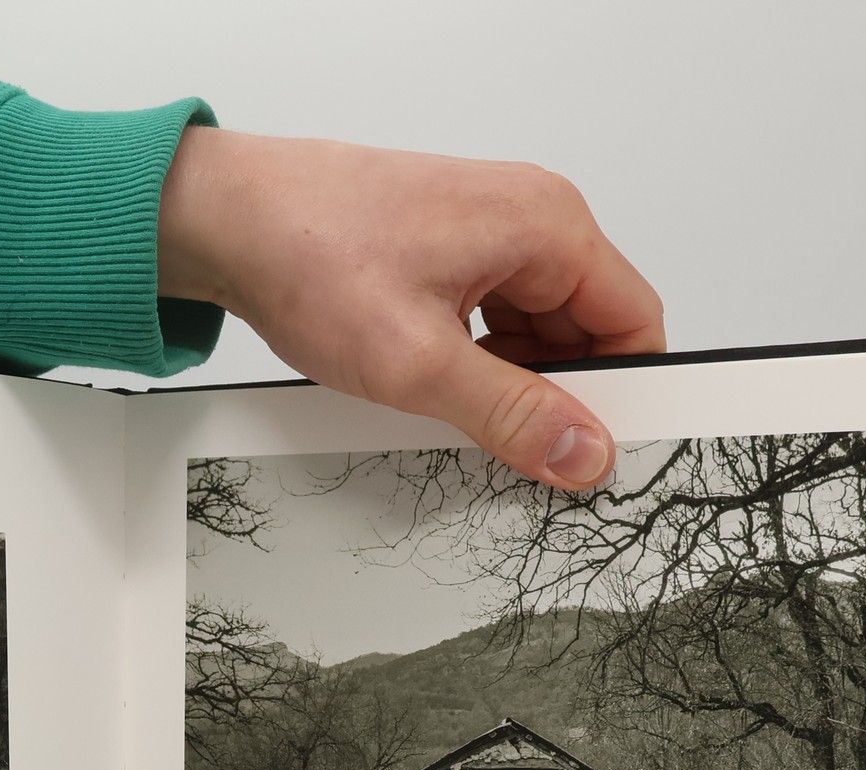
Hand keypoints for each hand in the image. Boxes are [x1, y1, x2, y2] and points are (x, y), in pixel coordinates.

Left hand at [158, 127, 664, 487]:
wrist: (231, 221)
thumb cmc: (312, 258)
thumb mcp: (421, 364)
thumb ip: (513, 415)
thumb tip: (584, 452)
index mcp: (547, 226)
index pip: (634, 322)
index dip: (623, 397)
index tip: (592, 456)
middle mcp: (529, 219)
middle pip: (589, 331)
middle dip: (558, 396)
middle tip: (513, 451)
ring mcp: (489, 235)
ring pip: (539, 333)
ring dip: (511, 384)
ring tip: (452, 408)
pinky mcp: (451, 254)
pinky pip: (495, 322)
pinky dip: (478, 365)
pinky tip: (434, 388)